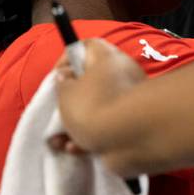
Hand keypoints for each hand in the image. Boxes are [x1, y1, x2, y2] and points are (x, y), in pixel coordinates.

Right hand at [54, 38, 145, 152]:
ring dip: (76, 125)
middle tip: (58, 112)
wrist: (130, 139)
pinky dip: (92, 137)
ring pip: (99, 108)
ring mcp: (132, 99)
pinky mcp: (136, 122)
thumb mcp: (65, 93)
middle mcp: (124, 73)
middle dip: (71, 100)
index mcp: (109, 58)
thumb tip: (68, 77)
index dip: (68, 58)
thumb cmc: (92, 107)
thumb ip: (63, 83)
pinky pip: (109, 125)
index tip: (57, 77)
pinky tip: (78, 148)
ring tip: (60, 141)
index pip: (87, 46)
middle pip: (93, 80)